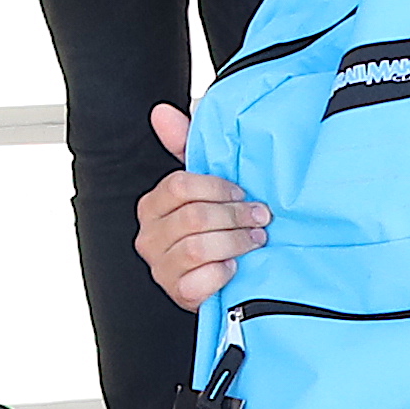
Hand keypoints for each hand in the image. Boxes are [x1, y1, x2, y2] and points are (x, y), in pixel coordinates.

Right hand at [129, 102, 261, 314]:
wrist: (225, 279)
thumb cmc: (215, 227)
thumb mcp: (205, 186)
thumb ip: (185, 146)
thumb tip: (162, 112)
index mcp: (152, 207)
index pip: (179, 187)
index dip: (216, 188)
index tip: (240, 192)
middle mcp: (149, 238)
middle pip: (193, 218)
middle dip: (235, 216)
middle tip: (260, 217)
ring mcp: (162, 269)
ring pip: (199, 248)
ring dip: (236, 242)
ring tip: (255, 239)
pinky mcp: (179, 295)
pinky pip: (201, 281)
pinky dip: (224, 273)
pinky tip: (235, 267)